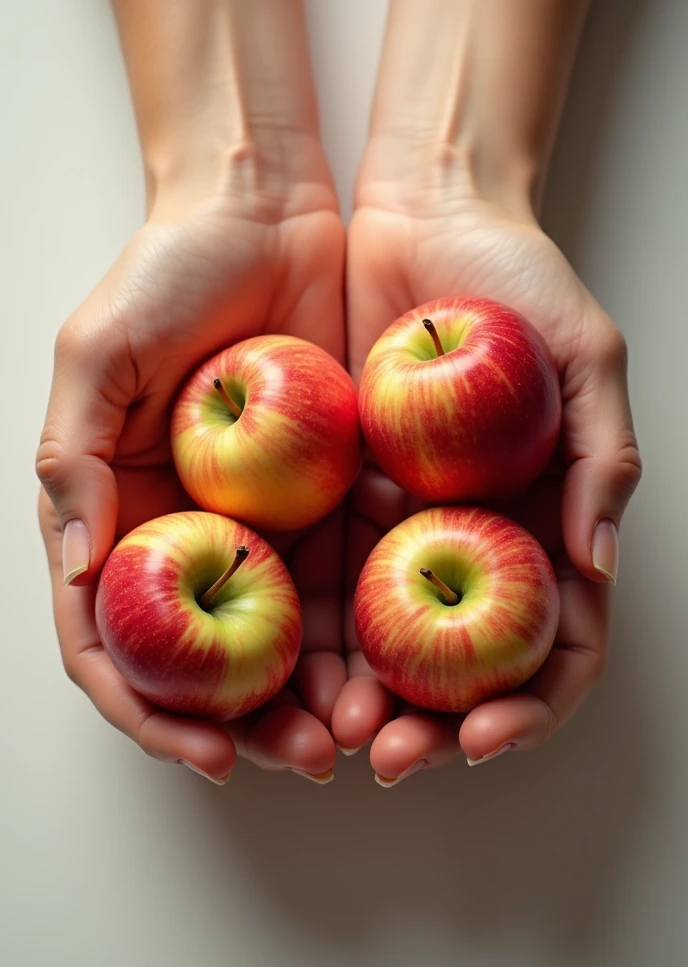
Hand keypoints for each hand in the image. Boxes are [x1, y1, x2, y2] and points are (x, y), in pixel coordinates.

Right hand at [37, 170, 346, 783]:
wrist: (266, 208)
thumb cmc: (168, 268)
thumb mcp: (99, 354)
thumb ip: (75, 460)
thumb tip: (76, 571)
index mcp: (123, 513)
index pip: (118, 637)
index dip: (150, 707)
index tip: (202, 750)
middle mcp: (194, 532)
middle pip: (212, 659)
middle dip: (254, 724)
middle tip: (307, 758)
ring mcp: (267, 519)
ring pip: (291, 635)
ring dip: (323, 693)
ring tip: (364, 729)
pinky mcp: (332, 491)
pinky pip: (351, 572)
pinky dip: (371, 625)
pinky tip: (400, 658)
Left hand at [335, 180, 641, 783]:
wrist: (423, 214)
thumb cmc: (517, 281)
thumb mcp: (584, 357)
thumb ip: (600, 458)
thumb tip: (598, 563)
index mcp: (545, 524)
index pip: (553, 646)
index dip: (529, 706)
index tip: (483, 736)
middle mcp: (476, 539)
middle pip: (464, 666)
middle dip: (433, 725)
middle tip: (389, 754)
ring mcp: (407, 523)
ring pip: (389, 641)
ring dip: (363, 697)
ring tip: (326, 729)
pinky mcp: (344, 494)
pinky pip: (329, 576)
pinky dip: (313, 631)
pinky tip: (287, 661)